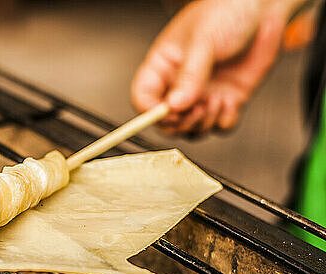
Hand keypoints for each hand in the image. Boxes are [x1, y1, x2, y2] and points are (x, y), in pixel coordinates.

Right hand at [131, 0, 305, 135]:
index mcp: (163, 67)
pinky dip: (224, 121)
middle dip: (180, 122)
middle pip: (166, 120)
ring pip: (192, 128)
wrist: (262, 6)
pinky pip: (221, 125)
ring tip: (216, 99)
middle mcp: (180, 84)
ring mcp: (204, 93)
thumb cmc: (225, 11)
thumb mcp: (203, 41)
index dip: (151, 111)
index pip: (143, 98)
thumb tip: (175, 105)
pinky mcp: (228, 98)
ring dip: (203, 123)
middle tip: (195, 109)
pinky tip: (230, 103)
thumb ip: (189, 76)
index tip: (169, 111)